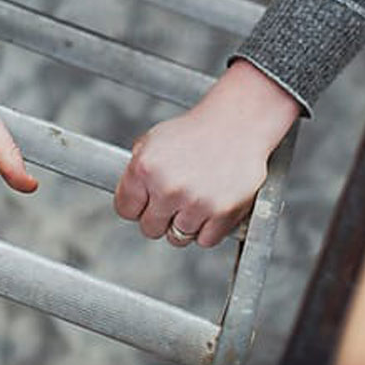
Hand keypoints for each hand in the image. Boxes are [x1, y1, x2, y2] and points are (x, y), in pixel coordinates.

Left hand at [114, 58, 298, 247]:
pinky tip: (210, 203)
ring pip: (177, 238)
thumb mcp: (154, 141)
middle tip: (175, 197)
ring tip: (195, 197)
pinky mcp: (222, 213)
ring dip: (185, 223)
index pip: (125, 209)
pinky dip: (208, 227)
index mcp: (145, 167)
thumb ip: (137, 173)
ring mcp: (196, 202)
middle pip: (150, 228)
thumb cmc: (197, 131)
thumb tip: (130, 200)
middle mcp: (168, 186)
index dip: (136, 204)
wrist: (239, 123)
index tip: (146, 200)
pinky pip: (205, 240)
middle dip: (160, 216)